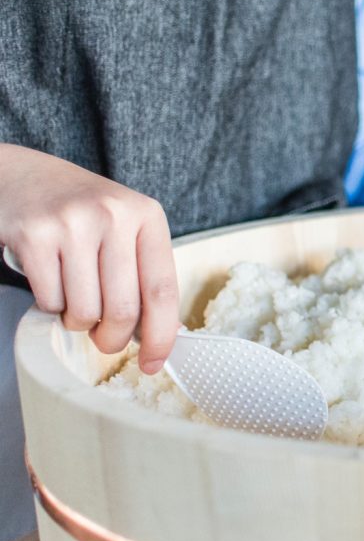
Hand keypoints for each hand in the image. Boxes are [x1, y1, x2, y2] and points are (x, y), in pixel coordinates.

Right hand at [0, 145, 179, 373]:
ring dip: (78, 321)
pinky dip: (50, 306)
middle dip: (112, 338)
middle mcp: (113, 215)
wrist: (22, 176)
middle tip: (104, 338)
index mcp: (147, 216)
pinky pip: (49, 301)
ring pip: (85, 311)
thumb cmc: (81, 212)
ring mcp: (72, 224)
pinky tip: (51, 282)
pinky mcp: (33, 236)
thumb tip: (164, 333)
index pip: (163, 289)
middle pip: (123, 309)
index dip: (162, 335)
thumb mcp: (125, 227)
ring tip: (75, 298)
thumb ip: (144, 272)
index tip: (155, 363)